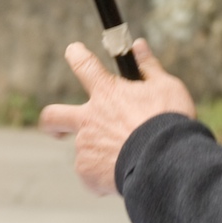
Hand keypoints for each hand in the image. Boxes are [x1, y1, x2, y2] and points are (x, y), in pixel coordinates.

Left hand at [39, 38, 194, 194]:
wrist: (166, 163)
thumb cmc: (169, 122)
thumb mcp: (166, 88)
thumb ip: (148, 67)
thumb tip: (139, 45)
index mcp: (106, 93)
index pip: (83, 64)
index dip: (76, 55)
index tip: (74, 51)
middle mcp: (89, 119)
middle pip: (53, 116)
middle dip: (52, 122)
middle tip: (58, 129)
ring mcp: (85, 146)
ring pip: (83, 151)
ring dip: (99, 155)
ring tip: (126, 162)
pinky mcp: (88, 172)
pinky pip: (91, 176)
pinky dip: (104, 177)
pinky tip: (123, 176)